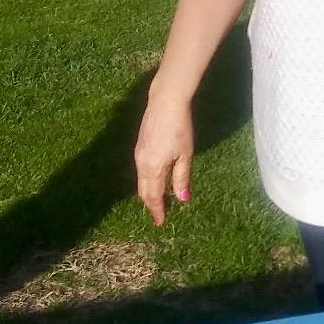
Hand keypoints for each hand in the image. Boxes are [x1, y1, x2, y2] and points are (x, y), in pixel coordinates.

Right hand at [134, 85, 194, 226]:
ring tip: (158, 200)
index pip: (153, 196)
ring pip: (141, 181)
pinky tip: (154, 180)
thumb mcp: (185, 154)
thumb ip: (181, 177)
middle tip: (159, 214)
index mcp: (153, 168)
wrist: (165, 101)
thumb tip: (182, 198)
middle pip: (144, 191)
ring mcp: (138, 154)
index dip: (157, 210)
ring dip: (148, 192)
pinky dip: (146, 180)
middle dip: (151, 204)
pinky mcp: (139, 146)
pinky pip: (140, 170)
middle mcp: (141, 164)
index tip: (160, 222)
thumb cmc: (180, 128)